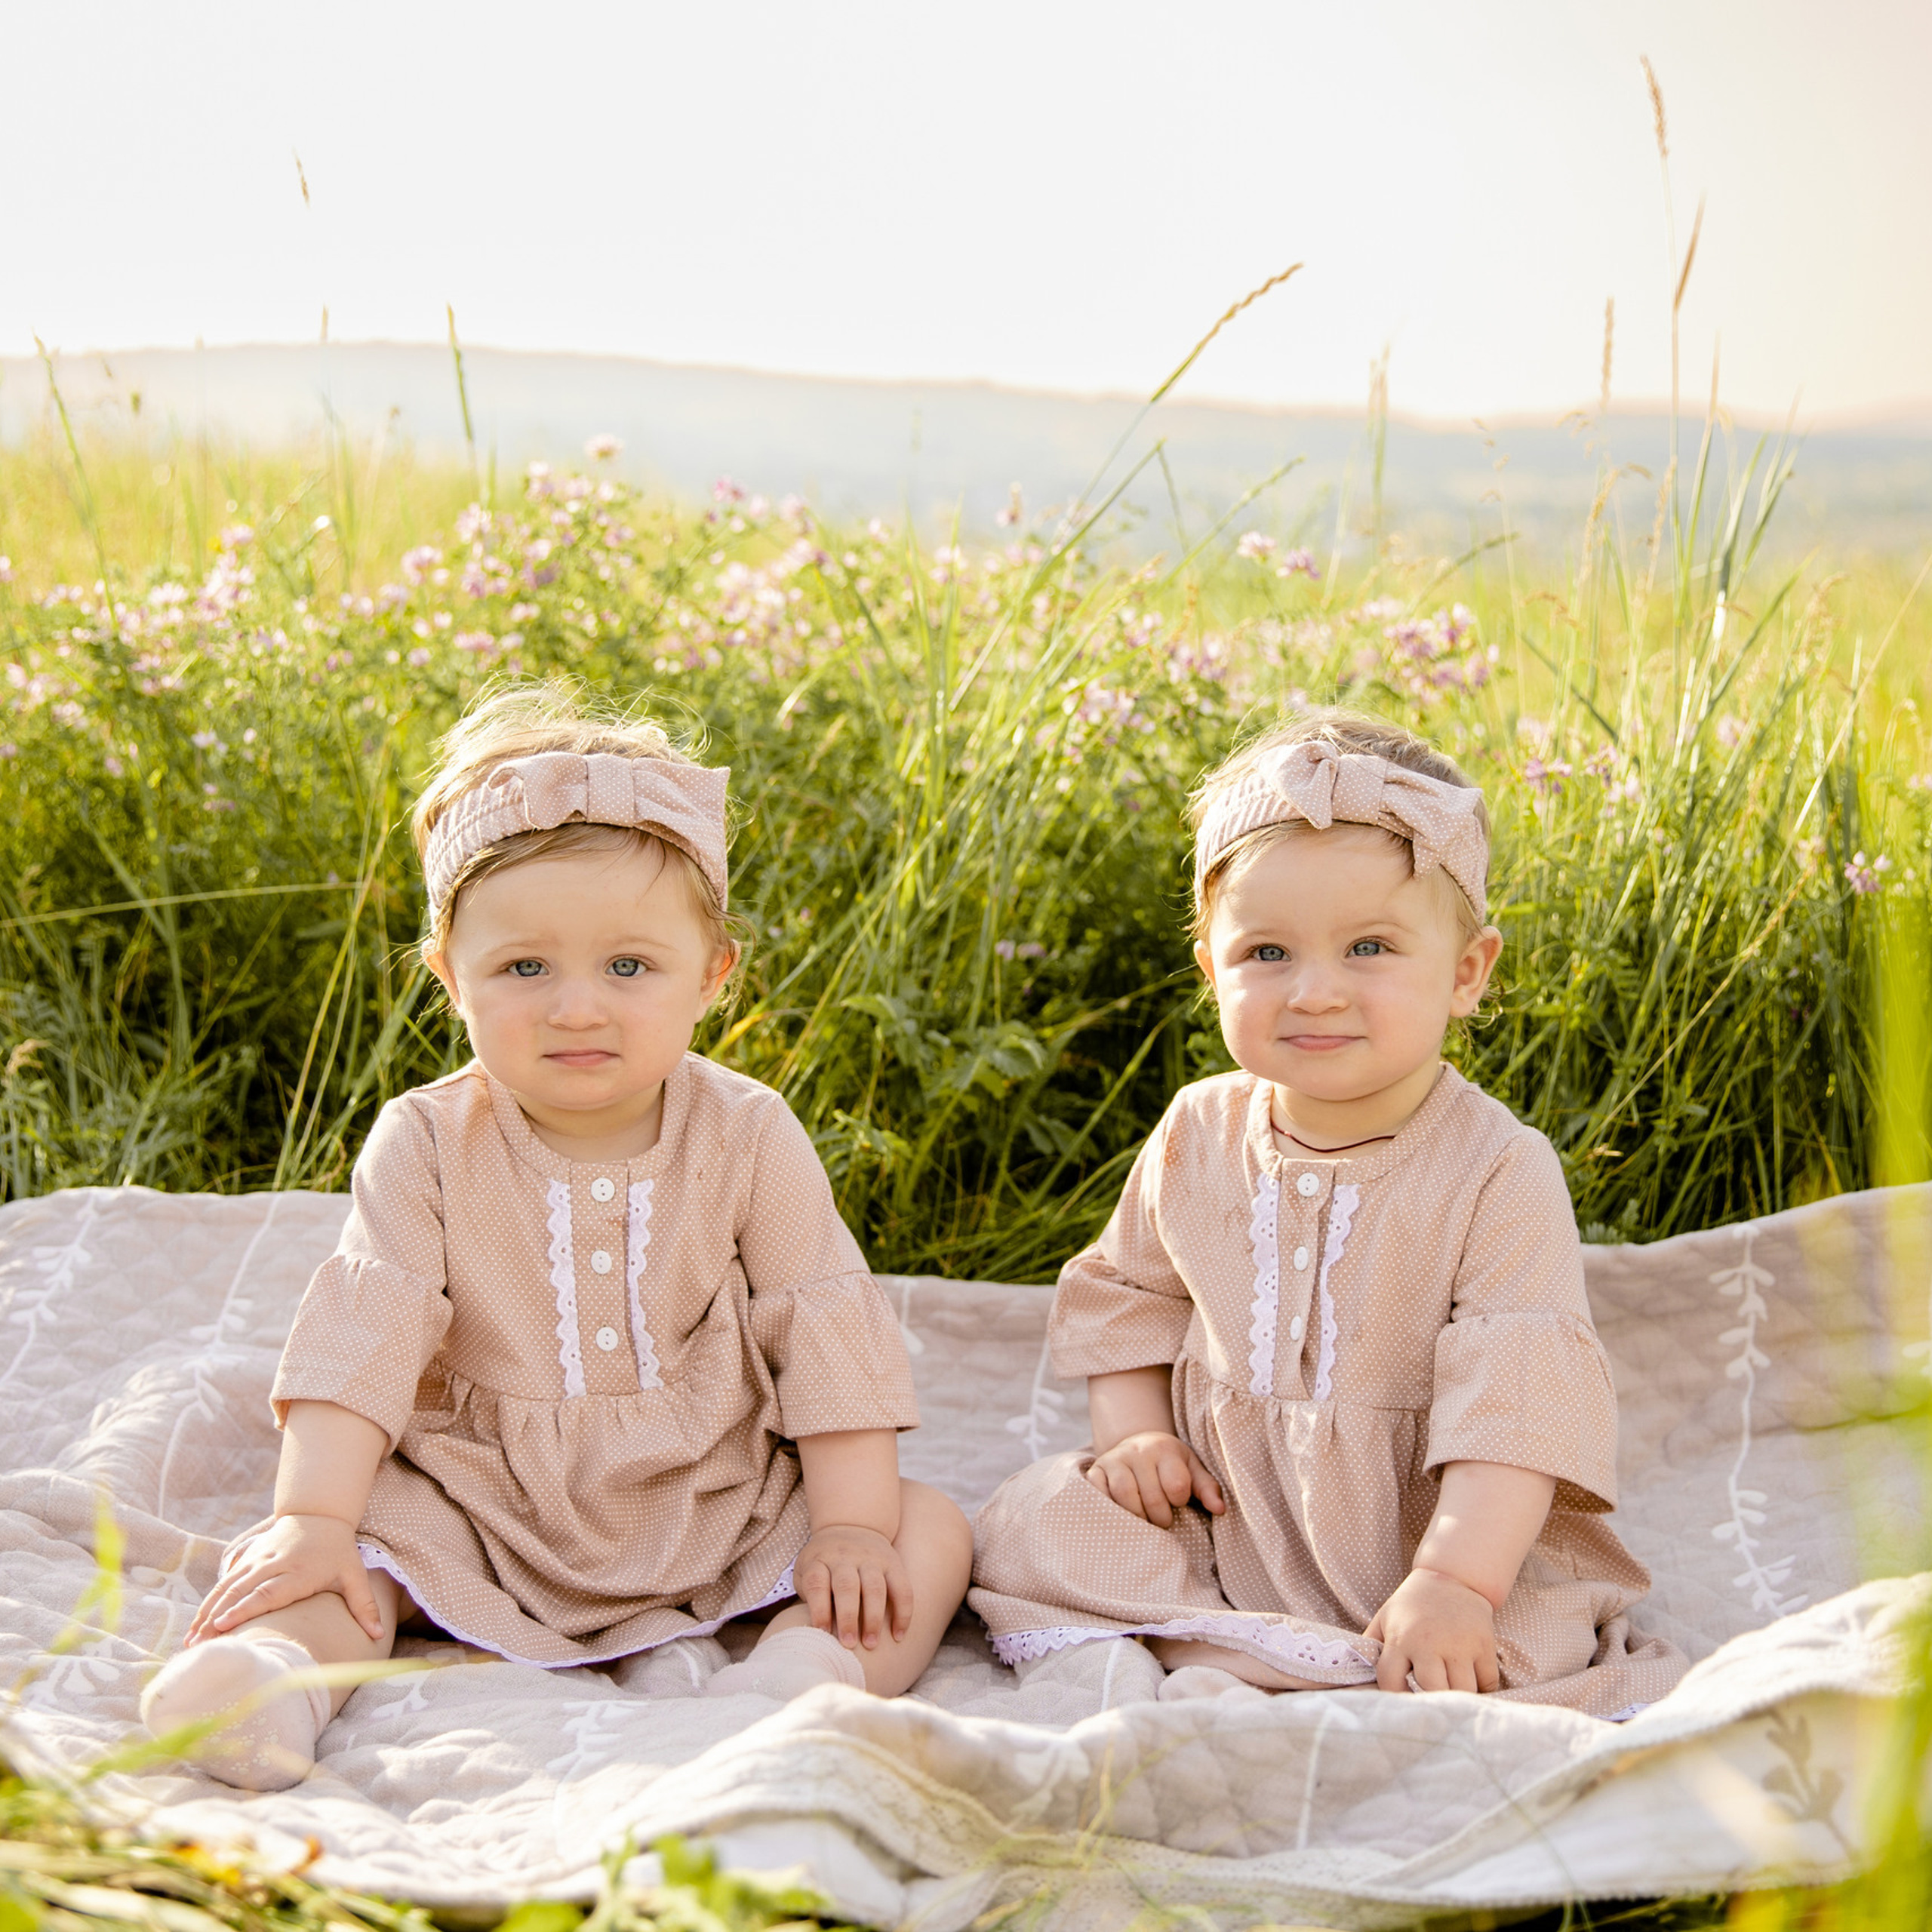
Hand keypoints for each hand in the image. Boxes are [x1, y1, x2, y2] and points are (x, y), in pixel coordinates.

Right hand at [186, 1513, 385, 1644]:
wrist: (319, 1513)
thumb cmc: (337, 1550)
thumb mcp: (354, 1574)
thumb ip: (364, 1605)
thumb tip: (379, 1636)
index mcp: (297, 1572)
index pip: (267, 1592)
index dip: (244, 1608)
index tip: (223, 1624)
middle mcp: (272, 1565)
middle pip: (240, 1593)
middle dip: (216, 1618)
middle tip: (198, 1645)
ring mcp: (256, 1561)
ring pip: (226, 1588)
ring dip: (207, 1614)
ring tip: (190, 1642)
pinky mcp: (247, 1559)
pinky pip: (224, 1582)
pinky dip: (208, 1603)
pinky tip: (195, 1625)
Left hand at [795, 1522, 909, 1649]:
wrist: (852, 1524)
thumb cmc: (824, 1562)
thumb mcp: (807, 1570)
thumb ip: (809, 1596)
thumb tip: (815, 1633)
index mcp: (820, 1560)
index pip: (817, 1583)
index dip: (818, 1609)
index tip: (822, 1633)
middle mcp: (845, 1557)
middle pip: (847, 1586)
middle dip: (848, 1617)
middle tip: (848, 1644)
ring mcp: (871, 1559)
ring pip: (876, 1588)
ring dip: (874, 1618)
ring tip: (871, 1644)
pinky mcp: (893, 1563)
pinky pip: (902, 1588)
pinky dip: (903, 1612)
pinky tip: (898, 1635)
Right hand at [1084, 1432, 1224, 1528]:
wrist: (1138, 1444)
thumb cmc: (1170, 1464)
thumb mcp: (1192, 1469)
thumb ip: (1207, 1488)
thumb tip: (1220, 1509)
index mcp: (1165, 1449)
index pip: (1176, 1485)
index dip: (1179, 1501)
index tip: (1178, 1501)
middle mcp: (1138, 1451)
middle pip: (1151, 1497)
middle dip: (1161, 1517)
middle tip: (1162, 1520)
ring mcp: (1114, 1460)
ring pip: (1124, 1495)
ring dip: (1137, 1516)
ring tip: (1144, 1519)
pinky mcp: (1096, 1470)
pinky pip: (1098, 1493)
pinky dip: (1109, 1507)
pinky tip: (1121, 1513)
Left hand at [1363, 1566, 1499, 1693]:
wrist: (1452, 1578)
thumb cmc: (1413, 1604)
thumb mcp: (1385, 1618)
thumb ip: (1371, 1645)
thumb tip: (1358, 1675)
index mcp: (1401, 1638)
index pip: (1390, 1681)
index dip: (1393, 1695)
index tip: (1401, 1700)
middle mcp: (1430, 1643)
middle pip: (1432, 1690)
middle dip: (1431, 1700)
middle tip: (1431, 1702)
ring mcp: (1460, 1645)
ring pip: (1462, 1691)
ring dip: (1457, 1697)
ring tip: (1451, 1693)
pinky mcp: (1484, 1645)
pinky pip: (1487, 1683)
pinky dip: (1482, 1689)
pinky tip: (1472, 1682)